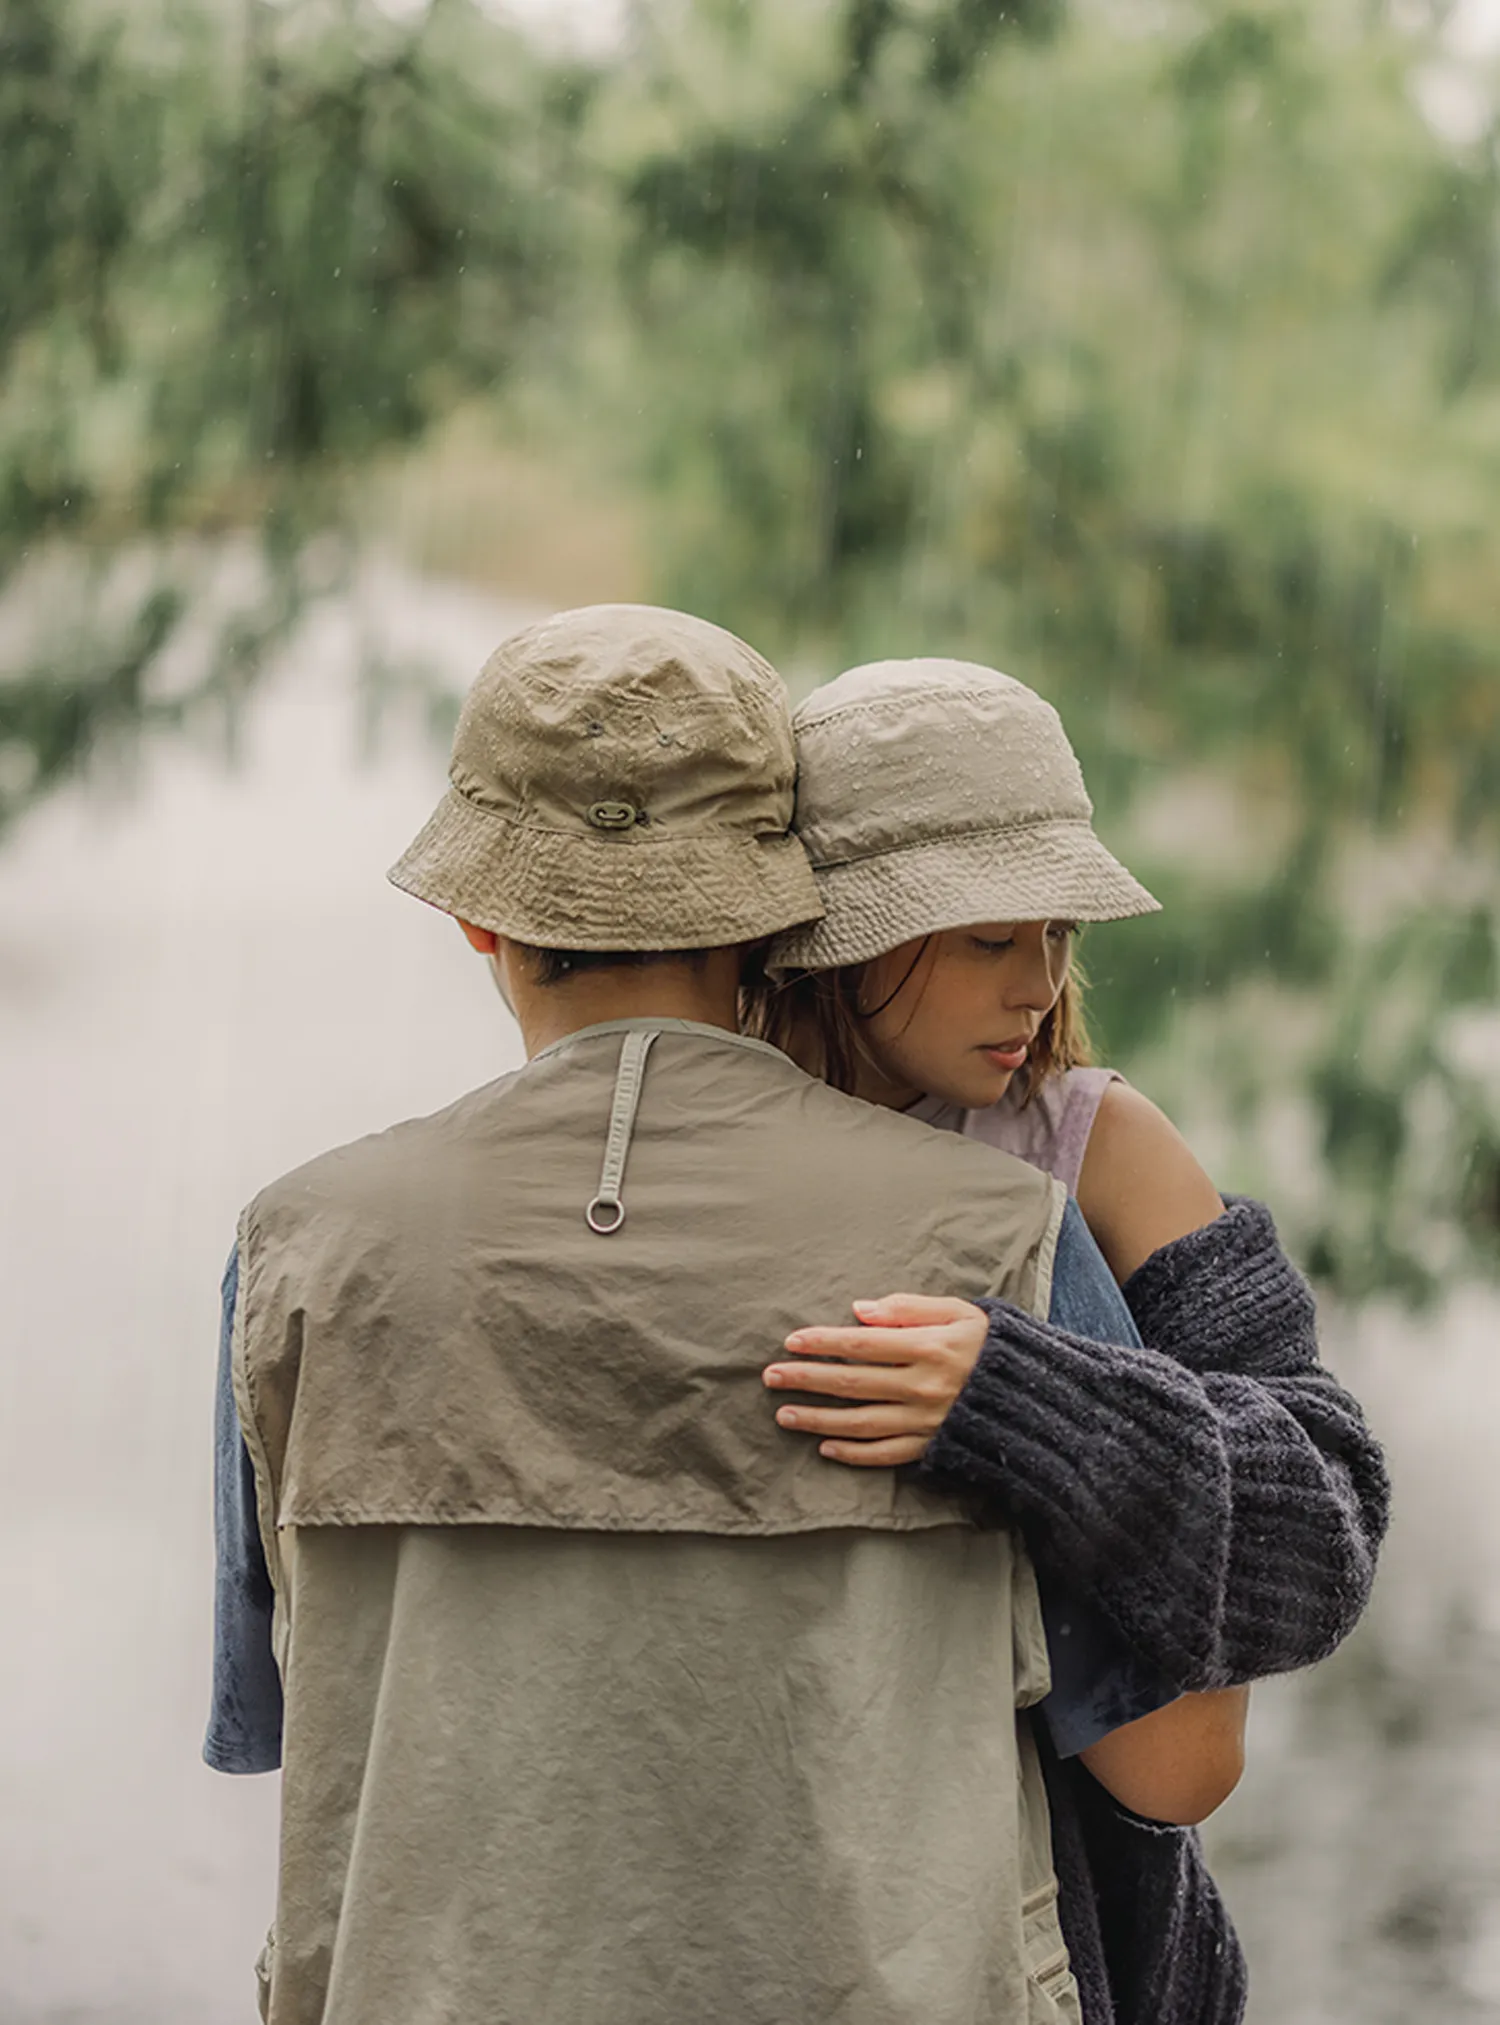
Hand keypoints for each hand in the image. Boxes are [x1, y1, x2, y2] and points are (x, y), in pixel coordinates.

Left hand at [762, 1294, 988, 1467]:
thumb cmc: (994, 1345)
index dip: (823, 1342)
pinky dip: (854, 1453)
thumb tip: (859, 1310)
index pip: (862, 1344)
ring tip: (785, 1415)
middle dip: (807, 1380)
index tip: (791, 1341)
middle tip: (770, 1377)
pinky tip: (826, 1447)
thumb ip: (908, 1308)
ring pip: (861, 1423)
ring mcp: (927, 1421)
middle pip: (852, 1383)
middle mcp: (923, 1386)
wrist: (1037, 1395)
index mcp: (929, 1347)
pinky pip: (887, 1454)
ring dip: (819, 1419)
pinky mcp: (933, 1446)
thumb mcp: (960, 1312)